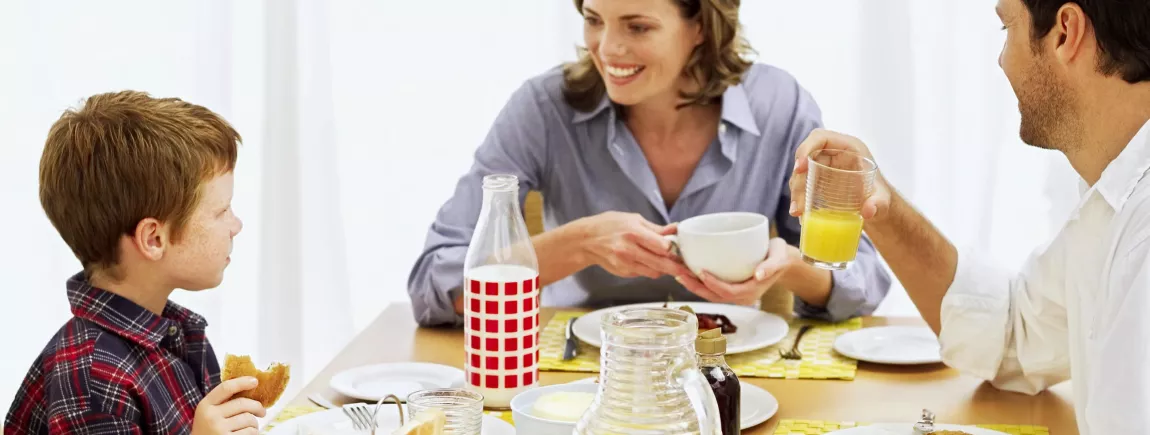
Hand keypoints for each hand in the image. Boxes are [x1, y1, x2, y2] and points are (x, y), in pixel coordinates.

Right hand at [191, 377, 266, 434]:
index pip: (226, 388)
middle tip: (262, 412)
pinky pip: (250, 432)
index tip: (255, 381)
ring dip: (255, 423)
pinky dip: (253, 433)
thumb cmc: (208, 430)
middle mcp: (211, 417)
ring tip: (251, 427)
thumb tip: (249, 389)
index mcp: (205, 406)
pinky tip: (247, 434)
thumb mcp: (209, 414)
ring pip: (249, 419)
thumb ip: (222, 403)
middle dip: (257, 407)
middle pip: (243, 403)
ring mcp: (219, 429)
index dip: (242, 382)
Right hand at [579, 211, 694, 279]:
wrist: (585, 241)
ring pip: (654, 272)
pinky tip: (648, 261)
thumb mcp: (632, 219)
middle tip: (689, 269)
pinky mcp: (623, 272)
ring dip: (664, 269)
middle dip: (677, 268)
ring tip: (669, 263)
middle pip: (661, 263)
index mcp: (633, 233)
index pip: (662, 246)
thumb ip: (655, 228)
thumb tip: (675, 229)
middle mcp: (629, 250)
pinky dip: (650, 269)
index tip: (682, 250)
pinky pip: (643, 273)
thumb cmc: (608, 225)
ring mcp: (625, 264)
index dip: (674, 250)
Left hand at [675, 238, 793, 304]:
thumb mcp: (780, 257)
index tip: (700, 272)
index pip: (728, 292)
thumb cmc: (780, 256)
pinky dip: (699, 282)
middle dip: (695, 287)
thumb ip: (772, 265)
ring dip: (694, 286)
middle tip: (680, 273)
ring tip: (678, 273)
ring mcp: (735, 294)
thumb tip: (759, 273)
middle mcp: (741, 297)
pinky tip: (688, 272)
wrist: (782, 260)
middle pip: (714, 296)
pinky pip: (712, 289)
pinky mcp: (730, 288)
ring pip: (710, 294)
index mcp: (752, 292)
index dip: (713, 284)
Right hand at [788, 129, 891, 220]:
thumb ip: (878, 203)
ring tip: (798, 212)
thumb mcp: (882, 200)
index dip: (806, 148)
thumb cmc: (882, 197)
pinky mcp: (818, 179)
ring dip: (796, 191)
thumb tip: (868, 211)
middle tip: (798, 200)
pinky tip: (800, 213)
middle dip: (799, 179)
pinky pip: (803, 184)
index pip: (821, 138)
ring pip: (802, 173)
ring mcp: (824, 166)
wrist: (877, 207)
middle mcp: (833, 154)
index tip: (800, 168)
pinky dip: (799, 197)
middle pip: (806, 158)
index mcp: (849, 147)